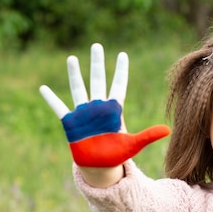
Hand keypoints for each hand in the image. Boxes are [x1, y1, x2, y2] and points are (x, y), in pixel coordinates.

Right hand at [39, 43, 170, 166]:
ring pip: (78, 89)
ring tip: (72, 58)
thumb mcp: (134, 144)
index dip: (120, 71)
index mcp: (114, 110)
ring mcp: (83, 114)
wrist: (100, 166)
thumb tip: (169, 130)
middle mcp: (98, 108)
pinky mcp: (71, 123)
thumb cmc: (117, 155)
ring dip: (75, 74)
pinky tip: (43, 88)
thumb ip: (149, 135)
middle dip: (97, 64)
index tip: (122, 55)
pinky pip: (59, 108)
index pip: (118, 85)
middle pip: (98, 80)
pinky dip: (51, 99)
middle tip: (97, 45)